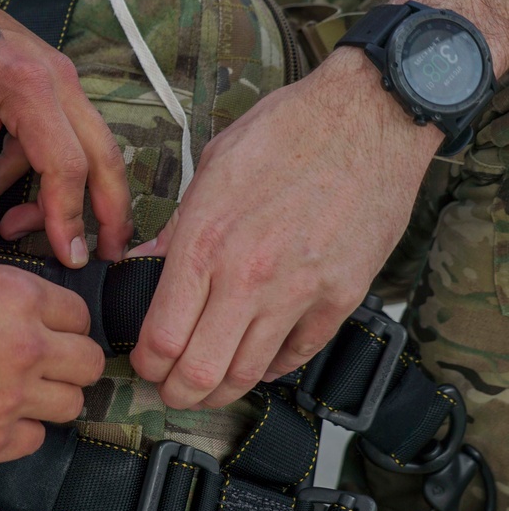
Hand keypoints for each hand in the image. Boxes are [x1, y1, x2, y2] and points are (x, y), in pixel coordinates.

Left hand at [0, 0, 132, 264]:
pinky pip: (60, 132)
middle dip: (109, 210)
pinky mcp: (49, 80)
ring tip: (19, 224)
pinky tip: (1, 184)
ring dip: (64, 191)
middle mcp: (60, 81)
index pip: (66, 168)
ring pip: (85, 146)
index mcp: (31, 91)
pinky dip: (40, 165)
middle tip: (107, 252)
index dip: (69, 219)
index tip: (71, 257)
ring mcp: (60, 77)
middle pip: (103, 156)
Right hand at [0, 259, 104, 467]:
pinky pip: (35, 440)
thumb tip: (27, 307)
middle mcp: (25, 347)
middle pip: (89, 363)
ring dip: (51, 398)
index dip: (65, 323)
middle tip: (49, 365)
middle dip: (72, 362)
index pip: (79, 314)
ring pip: (71, 404)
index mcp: (17, 298)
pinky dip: (21, 431)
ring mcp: (11, 399)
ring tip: (19, 394)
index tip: (52, 332)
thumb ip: (1, 291)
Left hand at [127, 48, 441, 409]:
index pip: (161, 336)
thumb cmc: (286, 132)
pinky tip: (257, 361)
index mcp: (204, 243)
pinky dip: (271, 367)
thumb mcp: (210, 170)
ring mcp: (297, 292)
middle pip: (199, 372)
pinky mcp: (340, 298)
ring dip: (220, 392)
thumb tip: (144, 263)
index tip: (144, 364)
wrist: (366, 117)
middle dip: (176, 393)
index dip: (145, 364)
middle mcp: (247, 276)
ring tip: (207, 388)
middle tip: (170, 390)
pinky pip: (297, 354)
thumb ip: (175, 229)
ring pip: (247, 374)